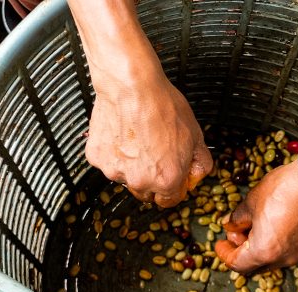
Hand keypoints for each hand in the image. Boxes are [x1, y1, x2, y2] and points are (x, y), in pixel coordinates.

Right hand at [85, 76, 212, 206]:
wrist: (132, 86)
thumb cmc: (162, 106)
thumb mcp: (196, 134)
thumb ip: (200, 162)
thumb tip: (197, 173)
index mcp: (166, 180)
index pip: (169, 201)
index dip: (173, 186)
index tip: (171, 174)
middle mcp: (140, 180)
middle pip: (145, 191)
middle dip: (151, 177)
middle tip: (154, 151)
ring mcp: (115, 170)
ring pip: (124, 176)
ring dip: (130, 164)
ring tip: (137, 137)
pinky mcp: (97, 158)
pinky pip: (107, 160)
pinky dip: (113, 151)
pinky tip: (122, 132)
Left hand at [215, 161, 297, 273]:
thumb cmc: (283, 189)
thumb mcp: (251, 201)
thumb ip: (237, 219)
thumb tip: (229, 225)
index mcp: (263, 251)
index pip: (237, 264)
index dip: (225, 254)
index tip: (220, 245)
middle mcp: (283, 258)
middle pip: (255, 265)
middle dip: (242, 252)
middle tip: (236, 234)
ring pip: (273, 259)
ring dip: (260, 248)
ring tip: (256, 226)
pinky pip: (290, 250)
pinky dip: (278, 243)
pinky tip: (275, 224)